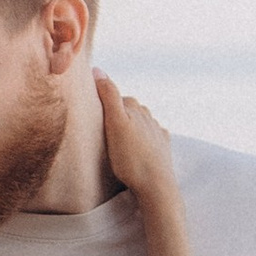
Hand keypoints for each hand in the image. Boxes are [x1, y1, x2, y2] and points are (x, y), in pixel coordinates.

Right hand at [97, 72, 178, 206]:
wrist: (156, 185)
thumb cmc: (131, 158)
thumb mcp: (115, 124)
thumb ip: (108, 96)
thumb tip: (98, 70)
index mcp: (135, 107)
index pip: (115, 97)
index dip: (102, 104)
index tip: (92, 115)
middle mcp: (148, 116)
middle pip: (128, 110)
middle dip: (116, 116)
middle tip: (101, 131)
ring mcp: (157, 131)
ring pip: (139, 123)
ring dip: (129, 128)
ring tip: (117, 142)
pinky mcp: (162, 147)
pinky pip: (149, 138)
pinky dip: (141, 140)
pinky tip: (136, 149)